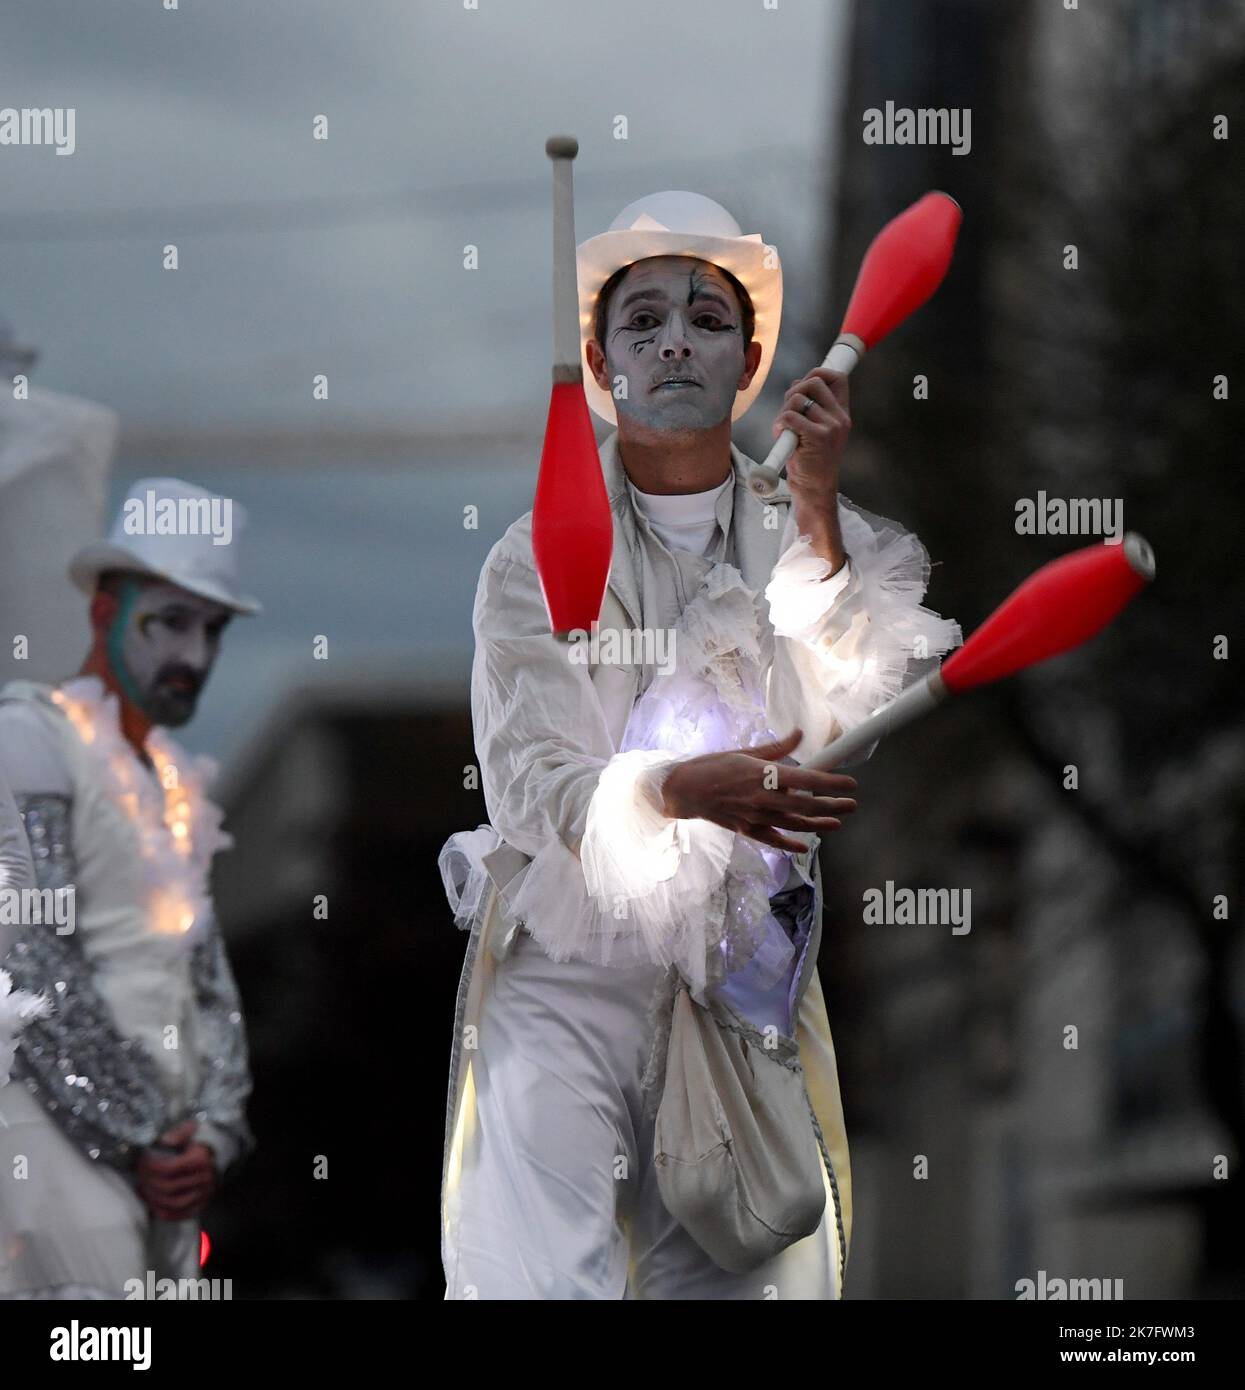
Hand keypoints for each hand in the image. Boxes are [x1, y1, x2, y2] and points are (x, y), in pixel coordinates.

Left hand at [136, 1119, 217, 1221]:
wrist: (218, 1152)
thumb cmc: (198, 1141)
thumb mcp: (188, 1131)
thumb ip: (175, 1135)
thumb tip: (162, 1142)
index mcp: (200, 1159)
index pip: (170, 1169)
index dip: (151, 1167)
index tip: (142, 1162)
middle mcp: (204, 1178)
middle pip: (168, 1188)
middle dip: (148, 1182)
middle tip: (139, 1174)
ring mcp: (204, 1194)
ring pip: (172, 1204)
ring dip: (152, 1198)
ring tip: (142, 1188)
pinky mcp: (201, 1204)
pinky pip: (178, 1215)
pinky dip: (162, 1212)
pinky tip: (151, 1203)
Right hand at [659, 727, 857, 853]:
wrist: (685, 791)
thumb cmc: (712, 767)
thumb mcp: (745, 753)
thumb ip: (776, 749)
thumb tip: (799, 736)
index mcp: (764, 775)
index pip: (808, 780)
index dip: (832, 783)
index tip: (850, 783)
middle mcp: (764, 798)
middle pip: (807, 805)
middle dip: (833, 806)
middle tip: (851, 805)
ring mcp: (756, 817)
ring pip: (795, 824)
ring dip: (819, 825)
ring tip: (836, 823)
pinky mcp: (748, 830)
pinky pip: (774, 840)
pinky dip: (790, 844)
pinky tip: (804, 845)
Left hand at [772, 366, 851, 504]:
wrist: (814, 490)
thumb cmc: (810, 462)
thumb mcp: (815, 432)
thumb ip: (810, 409)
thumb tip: (797, 384)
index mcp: (841, 414)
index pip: (838, 377)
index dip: (818, 372)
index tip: (803, 384)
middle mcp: (840, 418)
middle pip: (813, 381)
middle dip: (793, 392)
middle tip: (787, 412)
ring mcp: (831, 426)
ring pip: (797, 399)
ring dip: (783, 412)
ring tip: (783, 430)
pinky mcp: (817, 436)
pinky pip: (790, 415)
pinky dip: (779, 424)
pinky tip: (781, 436)